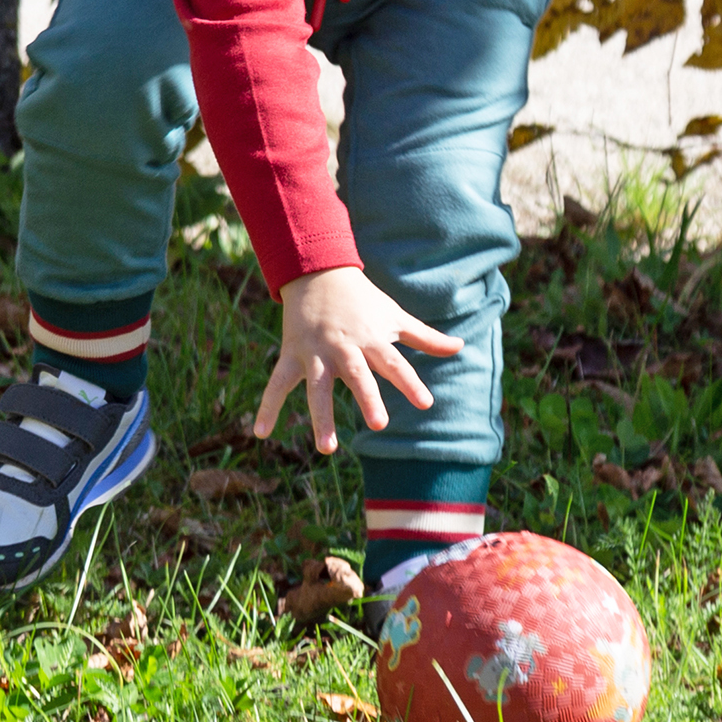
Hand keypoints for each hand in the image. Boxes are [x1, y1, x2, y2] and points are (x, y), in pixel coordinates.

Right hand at [254, 266, 459, 454]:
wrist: (318, 272)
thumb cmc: (363, 300)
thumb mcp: (395, 315)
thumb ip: (425, 337)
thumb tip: (461, 347)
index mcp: (370, 339)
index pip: (394, 363)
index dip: (410, 382)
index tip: (426, 403)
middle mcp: (343, 348)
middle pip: (357, 375)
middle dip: (367, 398)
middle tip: (379, 424)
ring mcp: (315, 354)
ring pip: (317, 387)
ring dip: (321, 417)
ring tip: (327, 449)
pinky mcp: (292, 356)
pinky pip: (277, 384)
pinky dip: (267, 407)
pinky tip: (260, 433)